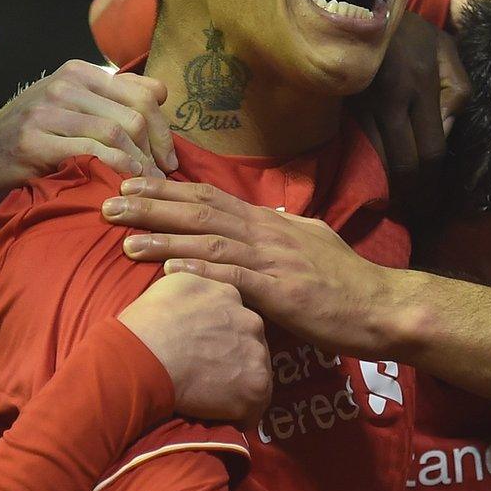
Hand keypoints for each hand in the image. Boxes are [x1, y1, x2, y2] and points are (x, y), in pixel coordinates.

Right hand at [0, 61, 176, 215]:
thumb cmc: (34, 139)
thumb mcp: (74, 109)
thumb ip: (115, 98)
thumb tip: (162, 92)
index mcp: (79, 71)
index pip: (142, 94)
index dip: (163, 129)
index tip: (169, 158)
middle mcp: (63, 84)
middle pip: (134, 115)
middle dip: (156, 150)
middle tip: (163, 177)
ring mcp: (47, 110)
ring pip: (116, 134)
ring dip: (139, 166)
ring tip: (147, 187)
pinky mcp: (34, 140)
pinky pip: (92, 154)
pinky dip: (116, 172)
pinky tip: (122, 188)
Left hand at [102, 177, 402, 355]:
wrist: (381, 307)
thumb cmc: (347, 281)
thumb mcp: (314, 244)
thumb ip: (288, 230)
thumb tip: (272, 217)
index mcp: (270, 223)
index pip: (210, 198)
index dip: (168, 189)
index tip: (131, 184)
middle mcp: (267, 233)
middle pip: (200, 211)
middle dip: (152, 205)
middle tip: (109, 201)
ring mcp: (273, 261)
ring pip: (209, 241)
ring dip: (164, 238)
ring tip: (124, 237)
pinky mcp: (280, 292)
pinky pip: (233, 278)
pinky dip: (199, 270)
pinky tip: (169, 269)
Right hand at [116, 272, 272, 425]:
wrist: (144, 355)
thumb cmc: (145, 324)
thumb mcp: (170, 285)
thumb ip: (194, 287)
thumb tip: (191, 301)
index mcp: (230, 295)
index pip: (235, 318)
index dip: (221, 337)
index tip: (204, 350)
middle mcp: (251, 321)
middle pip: (250, 346)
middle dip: (234, 361)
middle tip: (206, 376)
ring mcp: (256, 355)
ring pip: (254, 376)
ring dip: (237, 388)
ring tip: (209, 400)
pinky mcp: (255, 387)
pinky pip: (252, 409)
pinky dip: (236, 416)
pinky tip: (214, 417)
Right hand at [354, 12, 468, 220]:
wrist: (357, 2)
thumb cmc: (409, 28)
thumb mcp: (446, 49)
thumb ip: (457, 91)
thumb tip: (446, 134)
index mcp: (421, 84)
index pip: (431, 150)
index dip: (435, 183)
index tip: (437, 202)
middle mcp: (391, 99)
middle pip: (404, 164)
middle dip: (413, 195)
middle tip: (418, 214)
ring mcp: (361, 103)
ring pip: (376, 161)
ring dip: (388, 189)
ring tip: (398, 205)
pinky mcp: (340, 105)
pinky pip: (355, 148)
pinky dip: (367, 169)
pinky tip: (373, 181)